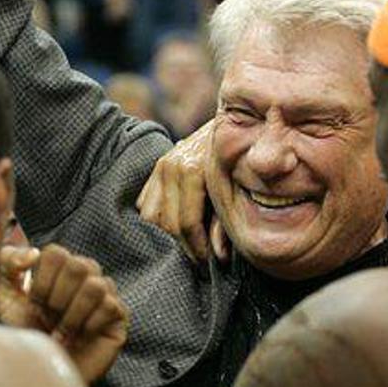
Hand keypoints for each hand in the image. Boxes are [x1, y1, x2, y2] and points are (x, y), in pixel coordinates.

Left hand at [0, 244, 128, 383]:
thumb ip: (8, 262)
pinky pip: (110, 306)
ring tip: (61, 331)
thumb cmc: (22, 332)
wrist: (38, 372)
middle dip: (57, 297)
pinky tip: (79, 337)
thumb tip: (33, 253)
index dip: (42, 280)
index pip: (56, 253)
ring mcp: (104, 293)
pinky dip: (88, 325)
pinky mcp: (118, 315)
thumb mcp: (2, 294)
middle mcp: (84, 275)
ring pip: (95, 286)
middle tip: (48, 318)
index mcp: (59, 266)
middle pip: (78, 266)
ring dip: (72, 314)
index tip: (33, 303)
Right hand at [136, 121, 228, 262]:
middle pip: (167, 223)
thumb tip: (218, 255)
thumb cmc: (242, 160)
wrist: (237, 124)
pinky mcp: (156, 168)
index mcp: (192, 170)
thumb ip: (225, 223)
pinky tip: (175, 229)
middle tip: (200, 259)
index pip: (186, 223)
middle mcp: (171, 166)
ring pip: (151, 216)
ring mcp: (161, 165)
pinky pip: (145, 203)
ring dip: (167, 235)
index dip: (196, 248)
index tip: (208, 261)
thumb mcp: (238, 189)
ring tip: (188, 245)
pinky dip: (157, 220)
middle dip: (183, 246)